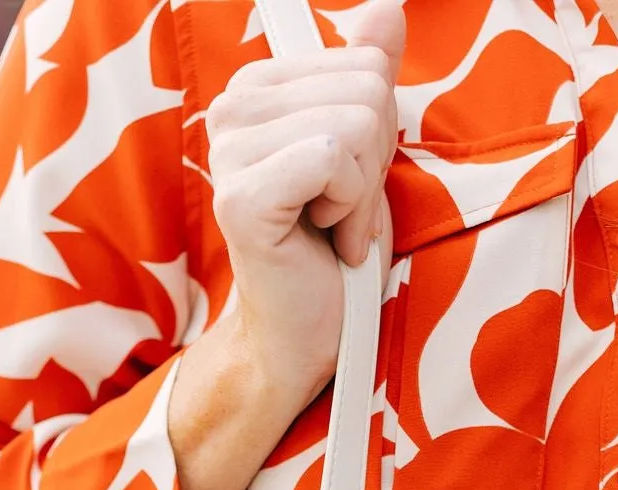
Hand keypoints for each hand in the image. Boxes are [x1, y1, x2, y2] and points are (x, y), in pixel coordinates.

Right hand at [168, 2, 403, 489]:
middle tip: (342, 209)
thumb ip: (369, 75)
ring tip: (333, 226)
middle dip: (374, 160)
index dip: (378, 129)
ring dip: (362, 191)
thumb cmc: (334, 245)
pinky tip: (327, 240)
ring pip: (353, 125)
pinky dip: (349, 210)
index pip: (363, 63)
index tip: (348, 180)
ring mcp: (230, 151)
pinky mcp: (241, 196)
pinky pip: (333, 160)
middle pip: (364, 89)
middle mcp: (233, 107)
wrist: (308, 330)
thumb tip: (387, 9)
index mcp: (259, 86)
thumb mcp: (367, 150)